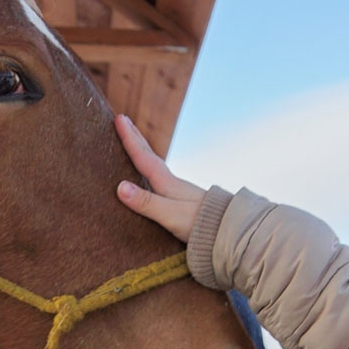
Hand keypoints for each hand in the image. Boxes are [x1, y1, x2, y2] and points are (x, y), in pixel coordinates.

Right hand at [114, 114, 206, 242]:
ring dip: (142, 152)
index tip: (119, 118)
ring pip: (155, 165)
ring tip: (134, 143)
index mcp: (166, 182)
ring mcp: (178, 191)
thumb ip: (146, 202)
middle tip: (123, 120)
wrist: (229, 230)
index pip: (143, 156)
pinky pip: (159, 178)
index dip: (129, 138)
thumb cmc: (199, 223)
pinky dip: (150, 169)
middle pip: (149, 155)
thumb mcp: (169, 214)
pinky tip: (151, 177)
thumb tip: (120, 187)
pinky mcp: (182, 201)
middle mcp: (171, 182)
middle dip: (135, 138)